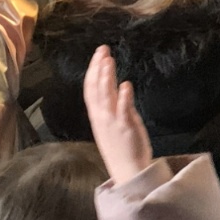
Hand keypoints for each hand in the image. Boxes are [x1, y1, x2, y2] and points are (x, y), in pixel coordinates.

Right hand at [84, 45, 153, 185]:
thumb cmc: (122, 146)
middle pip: (96, 88)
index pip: (90, 89)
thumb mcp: (113, 123)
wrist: (129, 170)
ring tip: (109, 61)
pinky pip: (123, 110)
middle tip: (103, 50)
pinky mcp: (126, 128)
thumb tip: (120, 87)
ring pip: (106, 97)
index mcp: (97, 116)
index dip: (93, 70)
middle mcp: (101, 117)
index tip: (99, 54)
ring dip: (107, 78)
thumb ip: (115, 105)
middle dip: (98, 68)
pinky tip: (126, 84)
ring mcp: (112, 122)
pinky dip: (124, 97)